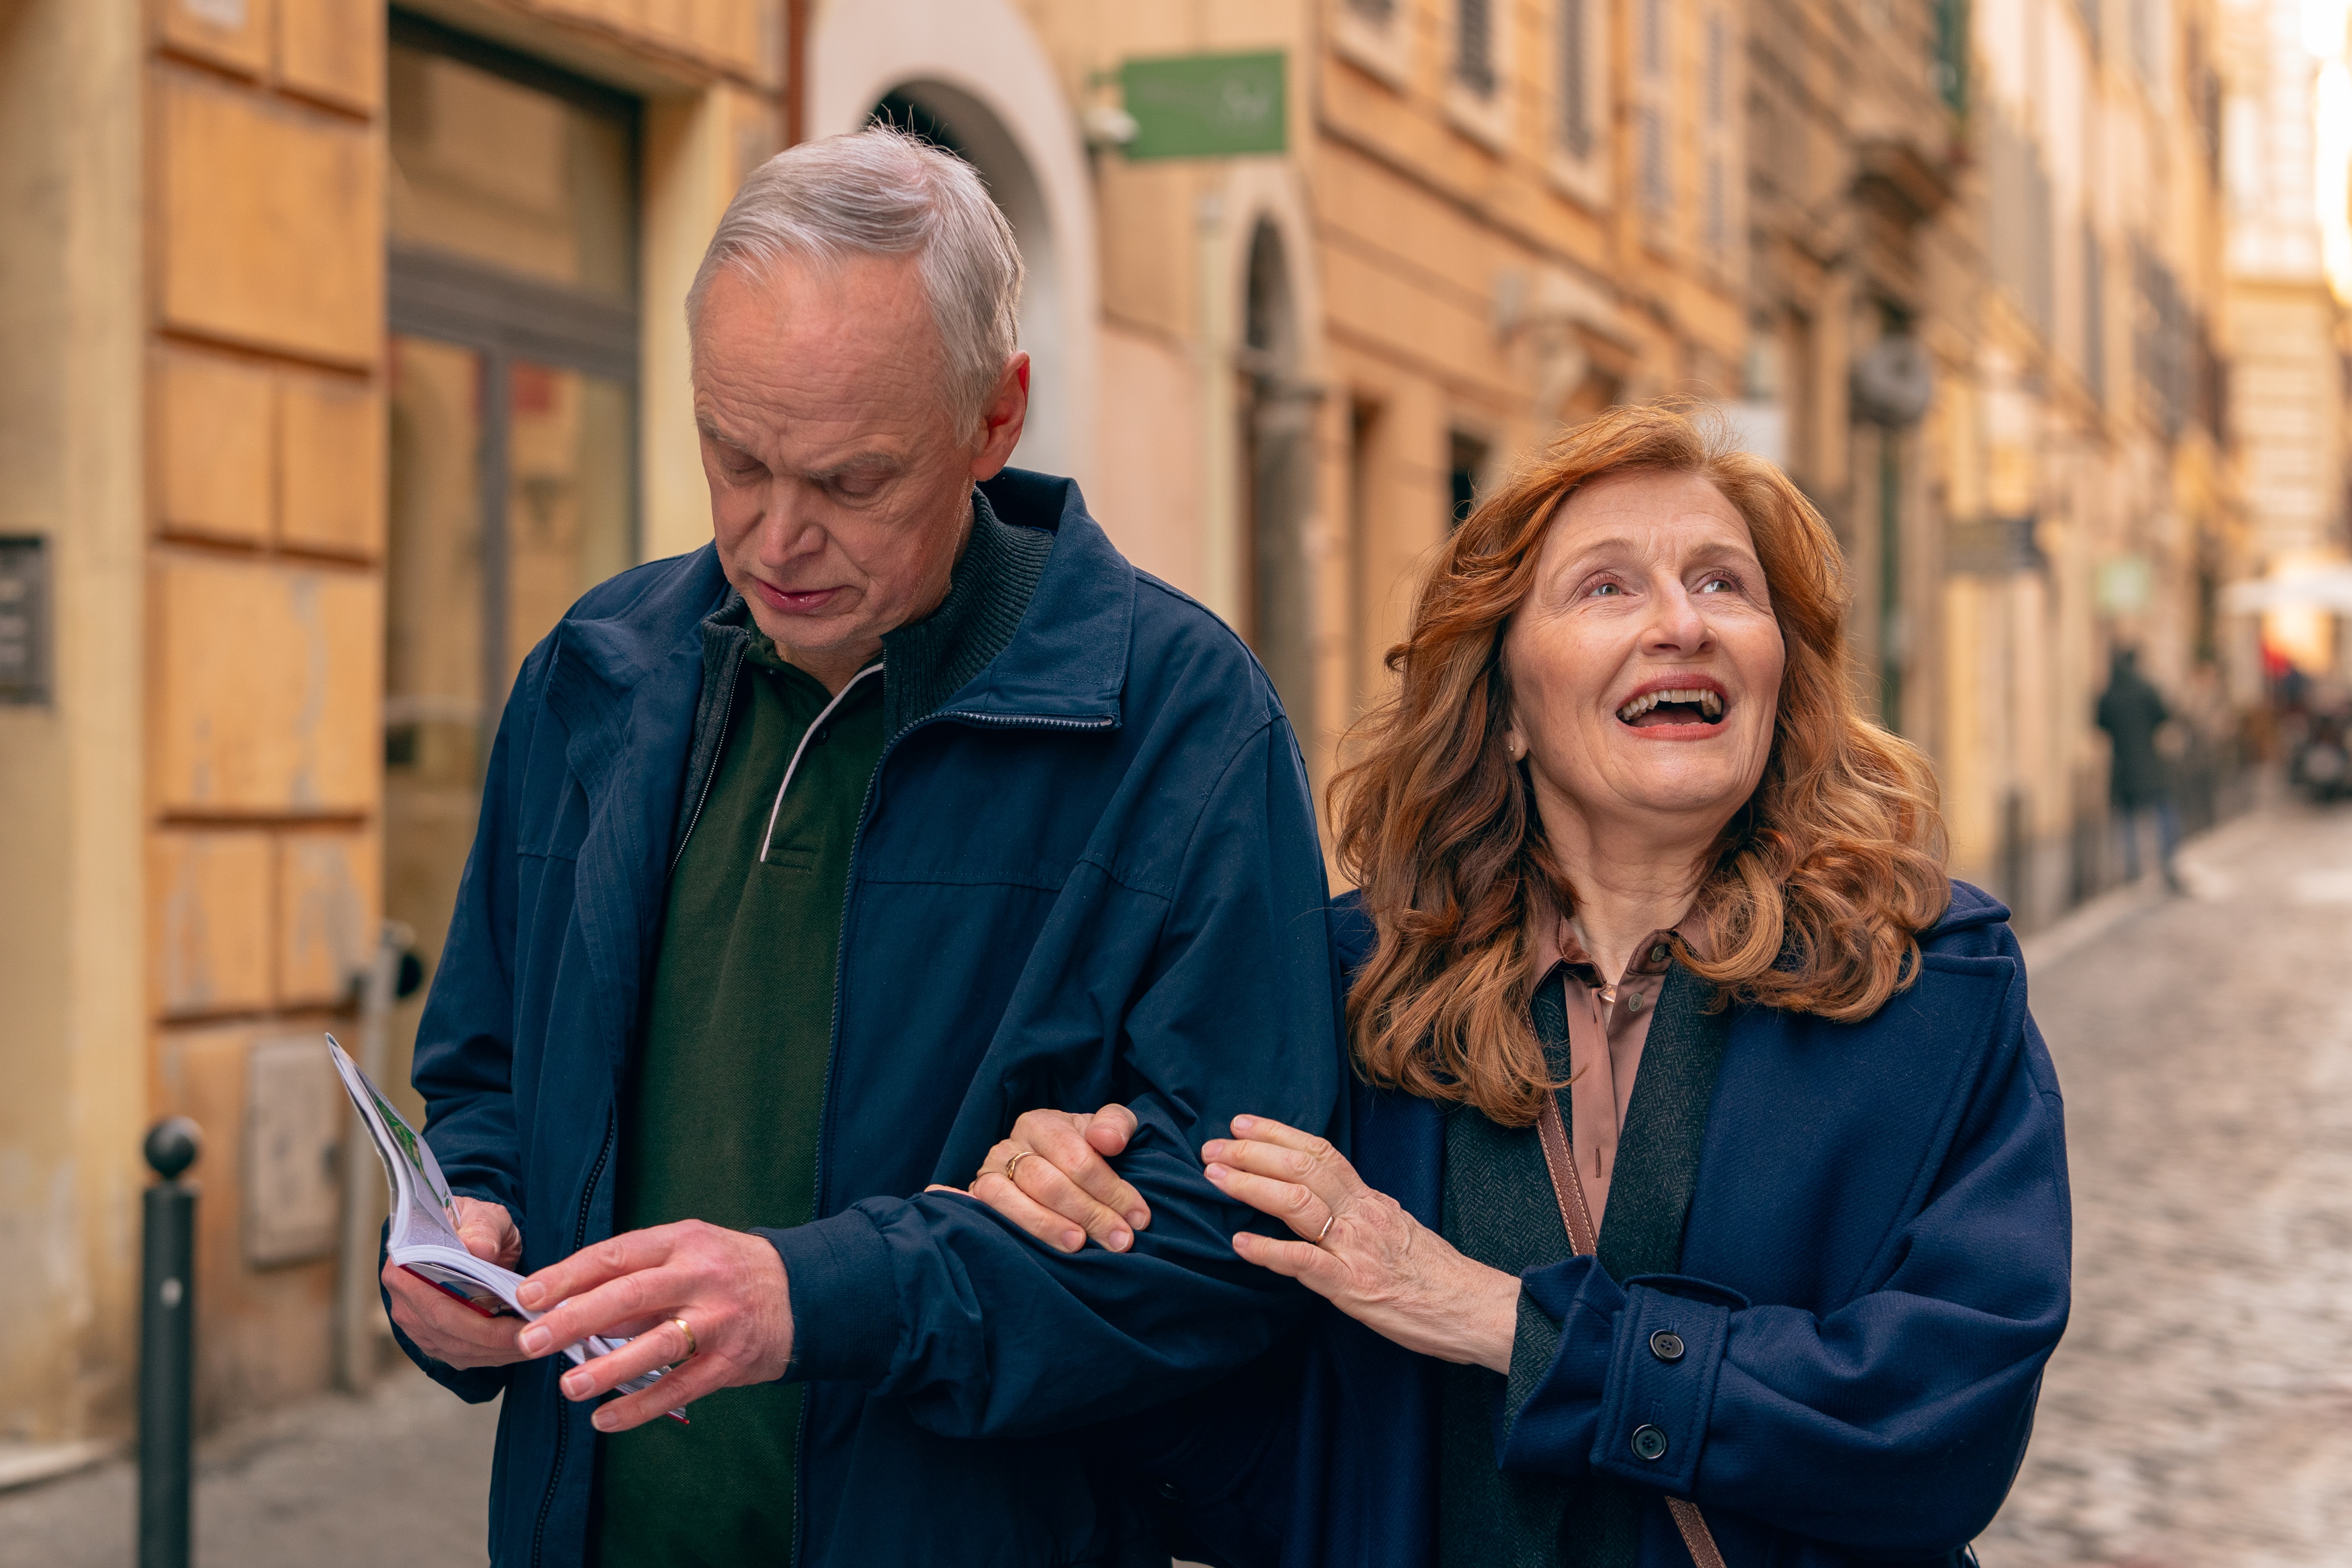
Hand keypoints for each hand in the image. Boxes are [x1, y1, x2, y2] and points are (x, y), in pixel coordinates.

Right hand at [384, 1197, 529, 1369]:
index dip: (479, 1322)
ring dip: (496, 1352)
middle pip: (447, 1332)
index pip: (438, 1304)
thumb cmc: (474, 1224)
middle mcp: (403, 1298)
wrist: (468, 1234)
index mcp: (406, 1264)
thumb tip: (481, 1249)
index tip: (518, 1324)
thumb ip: (482, 1227)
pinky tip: (517, 1347)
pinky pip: (460, 1355)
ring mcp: (413, 1322)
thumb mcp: (483, 1214)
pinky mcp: (429, 1337)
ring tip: (534, 1343)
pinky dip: (491, 1355)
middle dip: (494, 1341)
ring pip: (455, 1349)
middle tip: (534, 1338)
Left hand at [511, 1221, 794, 1431]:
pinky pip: (680, 1387)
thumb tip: (570, 1309)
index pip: (615, 1255)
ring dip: (608, 1367)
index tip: (529, 1296)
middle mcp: (700, 1276)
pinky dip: (640, 1406)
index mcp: (682, 1241)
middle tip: (532, 1340)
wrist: (804, 1292)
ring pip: (657, 1343)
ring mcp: (719, 1320)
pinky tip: (605, 1419)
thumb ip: (635, 1277)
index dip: (568, 1276)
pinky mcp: (732, 1361)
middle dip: (576, 1318)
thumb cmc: (726, 1272)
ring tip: (568, 1386)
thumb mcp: (686, 1253)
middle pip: (631, 1295)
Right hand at [927, 1104, 1151, 1253]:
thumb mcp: (1107, 1130)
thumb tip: (1109, 1141)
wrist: (1054, 1169)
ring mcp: (988, 1174)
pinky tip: (1033, 1247)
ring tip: (1078, 1245)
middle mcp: (1010, 1146)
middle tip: (1119, 1241)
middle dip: (1088, 1213)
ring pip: (1010, 1199)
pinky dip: (1008, 1227)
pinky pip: (985, 1212)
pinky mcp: (977, 1199)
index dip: (1110, 1190)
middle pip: (1047, 1182)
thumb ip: (1115, 1125)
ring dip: (1047, 1226)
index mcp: (1042, 1124)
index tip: (1138, 1218)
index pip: (1077, 1158)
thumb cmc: (1085, 1150)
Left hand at [1203, 1116, 1520, 1373]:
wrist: (1474, 1309)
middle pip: (1301, 1168)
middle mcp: (1361, 1214)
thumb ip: (1361, 1213)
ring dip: (1251, 1187)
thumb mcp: (1398, 1229)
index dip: (1278, 1134)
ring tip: (1215, 1179)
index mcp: (1370, 1200)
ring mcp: (1356, 1249)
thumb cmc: (1435, 1276)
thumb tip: (1328, 1202)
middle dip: (1252, 1154)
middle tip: (1212, 1148)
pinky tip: (1239, 1244)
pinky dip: (1269, 1251)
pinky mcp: (1354, 1287)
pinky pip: (1305, 1263)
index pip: (1320, 1152)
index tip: (1242, 1124)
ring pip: (1298, 1204)